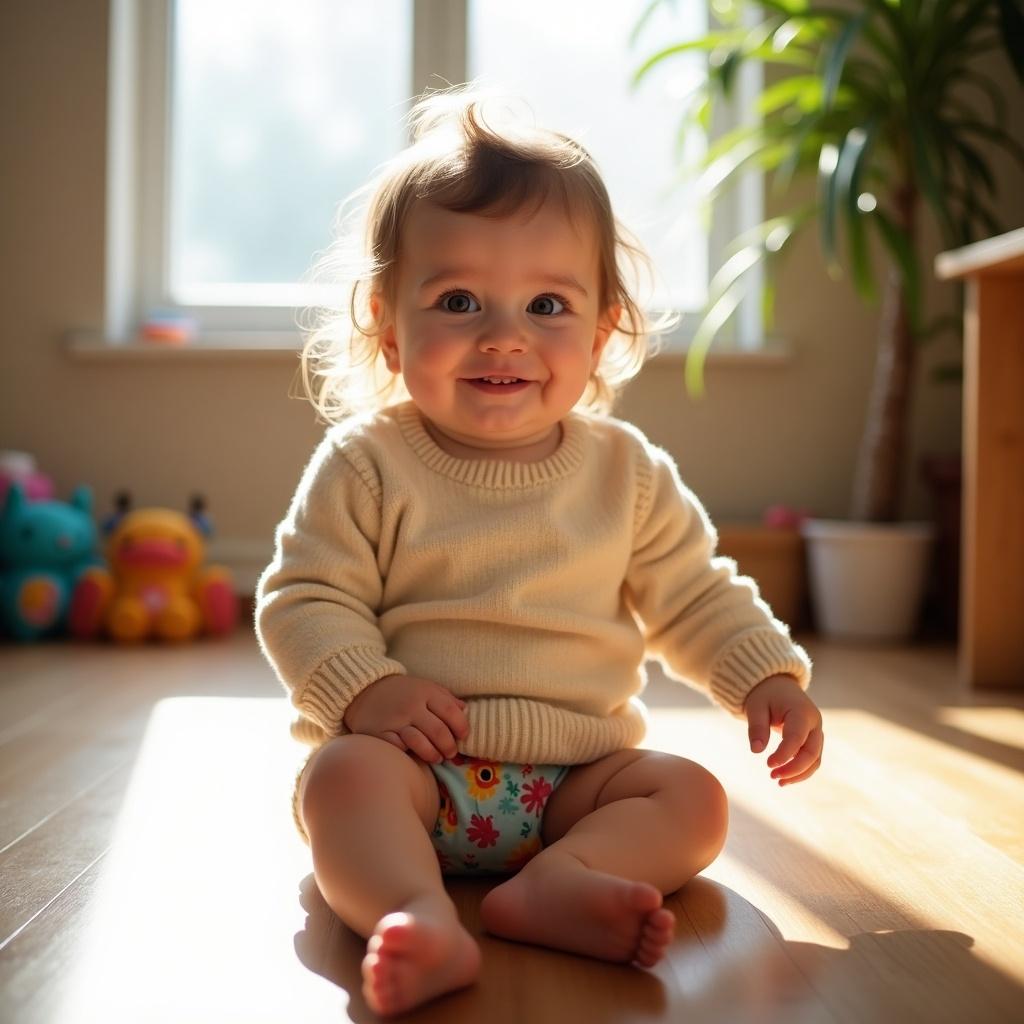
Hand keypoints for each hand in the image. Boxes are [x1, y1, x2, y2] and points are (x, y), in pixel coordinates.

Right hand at [343, 674, 469, 762]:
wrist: (364, 690)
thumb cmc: (402, 693)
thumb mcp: (426, 688)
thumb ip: (446, 700)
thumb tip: (466, 713)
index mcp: (426, 692)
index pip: (451, 712)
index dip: (462, 727)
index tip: (463, 737)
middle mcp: (411, 706)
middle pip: (439, 731)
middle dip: (449, 747)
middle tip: (451, 753)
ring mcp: (394, 720)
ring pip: (420, 742)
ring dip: (433, 755)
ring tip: (436, 758)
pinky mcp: (379, 733)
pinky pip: (398, 748)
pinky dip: (408, 754)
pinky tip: (412, 754)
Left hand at [743, 674, 822, 785]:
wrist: (779, 687)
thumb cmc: (766, 696)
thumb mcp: (756, 706)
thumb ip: (757, 727)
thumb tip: (756, 750)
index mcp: (802, 712)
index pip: (797, 738)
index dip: (784, 755)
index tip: (768, 765)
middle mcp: (814, 724)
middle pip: (812, 753)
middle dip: (794, 768)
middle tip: (772, 776)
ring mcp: (816, 733)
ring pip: (815, 760)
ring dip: (798, 774)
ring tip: (778, 782)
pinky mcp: (813, 741)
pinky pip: (811, 760)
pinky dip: (800, 771)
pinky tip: (784, 778)